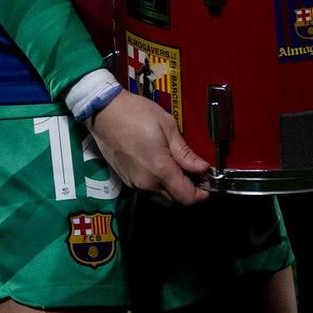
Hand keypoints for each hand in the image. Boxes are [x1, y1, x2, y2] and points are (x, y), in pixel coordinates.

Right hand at [86, 91, 209, 204]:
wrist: (104, 112)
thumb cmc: (137, 114)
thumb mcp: (167, 127)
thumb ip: (185, 152)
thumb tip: (203, 168)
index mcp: (160, 170)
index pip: (186, 197)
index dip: (201, 194)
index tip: (208, 183)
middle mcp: (147, 184)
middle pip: (175, 200)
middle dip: (188, 191)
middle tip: (196, 173)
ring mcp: (134, 184)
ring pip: (161, 197)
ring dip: (173, 189)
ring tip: (179, 168)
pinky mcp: (126, 180)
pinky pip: (149, 190)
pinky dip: (160, 184)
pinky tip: (162, 166)